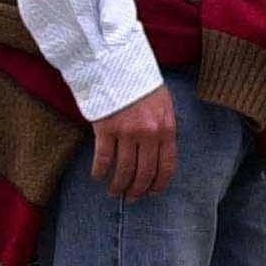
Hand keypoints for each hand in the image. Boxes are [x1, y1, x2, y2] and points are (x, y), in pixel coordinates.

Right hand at [91, 85, 177, 200]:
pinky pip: (103, 158)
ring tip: (114, 192)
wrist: (120, 67)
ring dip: (118, 185)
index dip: (159, 183)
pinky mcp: (106, 129)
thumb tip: (160, 154)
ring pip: (124, 170)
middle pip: (145, 172)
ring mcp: (127, 132)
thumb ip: (164, 129)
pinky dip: (100, 171)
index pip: (167, 164)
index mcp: (167, 128)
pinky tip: (98, 176)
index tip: (153, 193)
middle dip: (138, 190)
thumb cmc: (142, 86)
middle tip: (131, 198)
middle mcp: (149, 133)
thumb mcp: (163, 106)